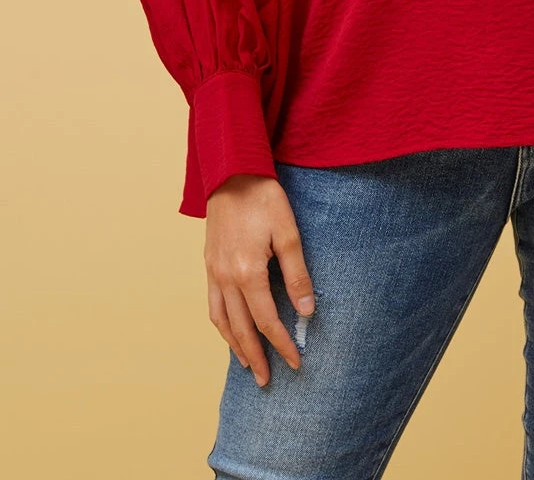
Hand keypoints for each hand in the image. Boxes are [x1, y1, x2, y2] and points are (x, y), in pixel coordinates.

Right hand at [204, 173, 315, 386]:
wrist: (231, 172)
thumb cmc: (264, 198)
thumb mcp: (288, 232)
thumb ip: (297, 274)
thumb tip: (306, 312)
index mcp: (248, 273)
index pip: (267, 320)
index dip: (282, 344)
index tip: (296, 361)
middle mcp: (226, 277)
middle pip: (241, 329)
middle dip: (257, 356)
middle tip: (269, 380)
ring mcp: (214, 271)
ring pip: (222, 321)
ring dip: (235, 346)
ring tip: (249, 365)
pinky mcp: (208, 263)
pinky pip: (212, 304)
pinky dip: (221, 324)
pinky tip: (230, 330)